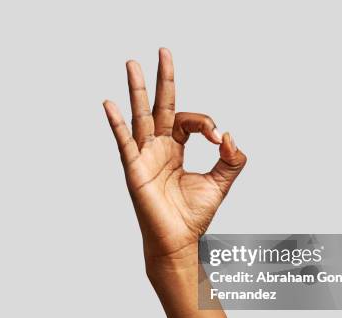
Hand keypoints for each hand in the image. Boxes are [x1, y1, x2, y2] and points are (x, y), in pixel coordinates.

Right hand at [103, 48, 246, 269]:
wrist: (178, 242)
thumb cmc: (193, 216)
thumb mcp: (221, 182)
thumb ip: (232, 160)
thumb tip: (230, 136)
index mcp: (175, 149)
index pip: (188, 121)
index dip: (207, 124)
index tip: (220, 140)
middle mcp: (158, 149)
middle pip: (160, 106)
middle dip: (163, 79)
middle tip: (163, 52)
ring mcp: (144, 157)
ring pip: (140, 117)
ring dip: (137, 90)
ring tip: (132, 63)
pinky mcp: (135, 170)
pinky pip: (124, 143)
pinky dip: (117, 123)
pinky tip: (109, 104)